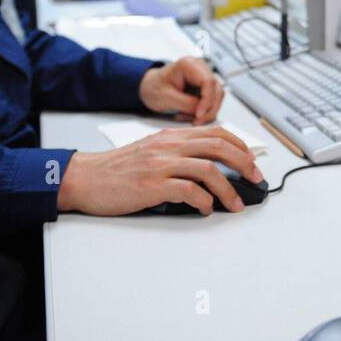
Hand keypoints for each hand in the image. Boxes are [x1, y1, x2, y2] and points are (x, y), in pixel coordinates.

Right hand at [57, 126, 263, 214]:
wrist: (85, 178)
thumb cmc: (117, 169)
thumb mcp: (151, 150)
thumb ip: (177, 152)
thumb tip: (208, 166)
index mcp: (170, 136)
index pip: (215, 132)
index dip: (239, 146)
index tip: (251, 161)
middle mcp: (169, 146)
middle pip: (219, 146)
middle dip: (244, 163)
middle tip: (255, 179)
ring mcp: (161, 165)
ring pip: (209, 169)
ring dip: (228, 189)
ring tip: (234, 204)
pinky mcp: (152, 185)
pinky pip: (189, 190)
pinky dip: (204, 201)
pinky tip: (206, 208)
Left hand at [138, 56, 224, 123]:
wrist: (150, 88)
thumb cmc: (154, 87)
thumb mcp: (166, 97)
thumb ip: (186, 103)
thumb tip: (202, 111)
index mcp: (188, 64)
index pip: (208, 81)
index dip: (207, 100)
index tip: (199, 114)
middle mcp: (199, 68)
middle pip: (216, 89)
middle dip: (208, 109)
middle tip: (196, 121)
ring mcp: (203, 77)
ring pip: (217, 96)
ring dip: (207, 112)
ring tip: (188, 117)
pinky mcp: (204, 88)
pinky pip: (212, 101)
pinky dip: (204, 112)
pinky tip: (189, 115)